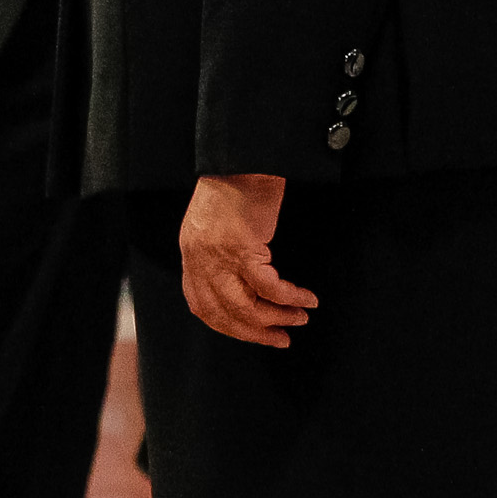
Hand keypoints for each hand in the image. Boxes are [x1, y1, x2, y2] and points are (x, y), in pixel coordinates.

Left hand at [179, 173, 314, 348]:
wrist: (241, 157)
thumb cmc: (233, 184)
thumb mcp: (212, 223)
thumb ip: (217, 253)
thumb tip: (240, 283)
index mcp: (191, 254)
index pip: (201, 305)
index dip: (226, 325)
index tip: (250, 333)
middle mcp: (199, 260)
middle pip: (224, 314)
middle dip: (255, 333)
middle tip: (280, 339)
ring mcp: (219, 256)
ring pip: (247, 307)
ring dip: (276, 319)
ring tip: (298, 320)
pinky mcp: (243, 248)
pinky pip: (269, 287)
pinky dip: (290, 298)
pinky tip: (306, 299)